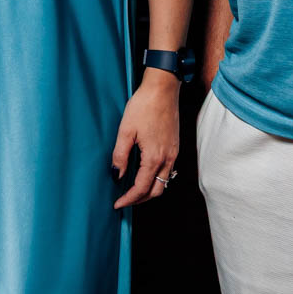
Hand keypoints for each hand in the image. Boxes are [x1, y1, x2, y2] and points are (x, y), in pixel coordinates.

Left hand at [111, 75, 181, 208]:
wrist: (163, 89)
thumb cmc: (143, 106)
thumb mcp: (125, 131)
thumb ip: (120, 155)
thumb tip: (117, 174)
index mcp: (154, 157)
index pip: (141, 188)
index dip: (128, 199)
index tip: (117, 204)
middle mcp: (167, 158)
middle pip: (156, 190)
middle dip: (140, 199)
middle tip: (124, 200)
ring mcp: (174, 153)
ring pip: (164, 182)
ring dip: (149, 190)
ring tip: (133, 190)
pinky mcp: (175, 147)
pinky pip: (168, 171)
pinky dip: (156, 179)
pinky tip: (145, 174)